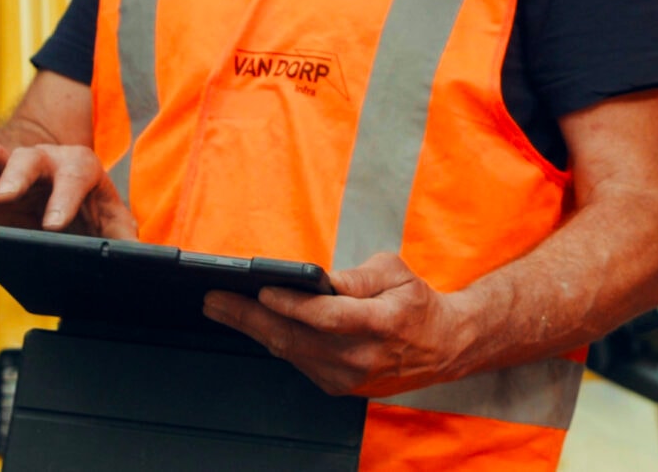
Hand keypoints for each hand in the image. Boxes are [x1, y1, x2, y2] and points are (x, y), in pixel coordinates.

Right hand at [0, 140, 138, 238]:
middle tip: (7, 197)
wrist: (65, 197)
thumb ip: (123, 236)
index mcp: (78, 167)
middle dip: (18, 177)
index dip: (64, 198)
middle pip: (29, 159)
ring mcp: (10, 169)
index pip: (75, 174)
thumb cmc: (89, 206)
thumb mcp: (111, 221)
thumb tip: (138, 258)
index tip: (53, 225)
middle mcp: (43, 162)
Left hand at [202, 252, 477, 396]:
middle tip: (216, 301)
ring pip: (290, 352)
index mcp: (380, 323)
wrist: (441, 347)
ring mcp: (348, 376)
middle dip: (249, 318)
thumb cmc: (416, 304)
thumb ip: (357, 277)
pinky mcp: (339, 386)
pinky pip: (298, 362)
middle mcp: (361, 355)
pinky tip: (253, 326)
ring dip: (252, 330)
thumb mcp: (395, 272)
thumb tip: (318, 280)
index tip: (262, 289)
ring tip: (221, 309)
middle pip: (296, 338)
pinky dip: (273, 342)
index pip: (327, 316)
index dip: (291, 304)